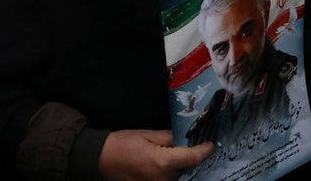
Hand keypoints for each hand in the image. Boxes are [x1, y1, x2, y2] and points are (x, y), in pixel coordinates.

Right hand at [98, 129, 212, 180]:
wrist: (100, 159)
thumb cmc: (122, 144)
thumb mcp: (146, 134)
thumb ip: (169, 137)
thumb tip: (186, 138)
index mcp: (163, 162)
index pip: (193, 158)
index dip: (204, 150)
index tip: (210, 144)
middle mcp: (164, 179)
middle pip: (186, 169)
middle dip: (187, 158)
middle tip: (188, 147)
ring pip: (177, 177)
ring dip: (177, 168)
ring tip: (168, 156)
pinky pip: (167, 180)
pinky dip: (168, 174)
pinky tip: (160, 165)